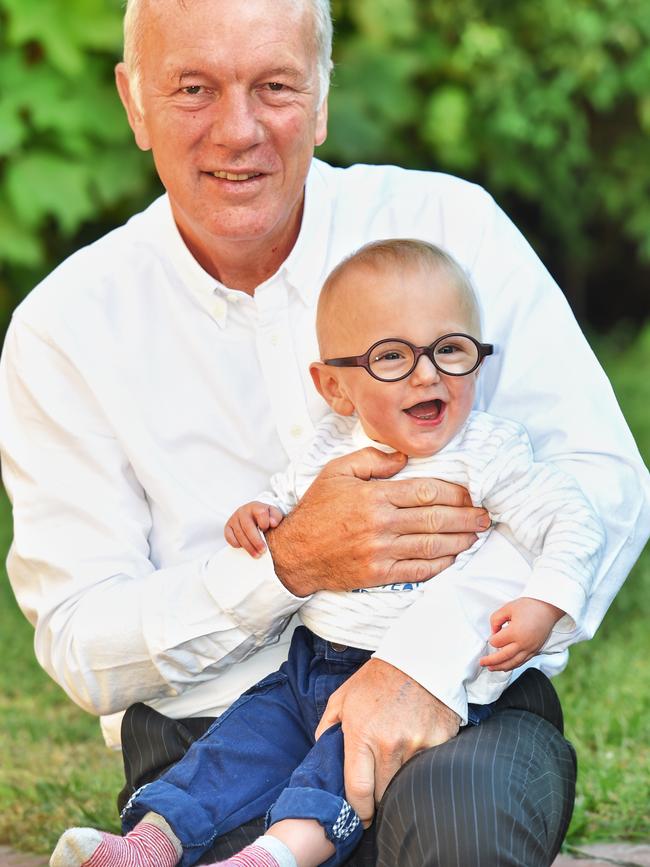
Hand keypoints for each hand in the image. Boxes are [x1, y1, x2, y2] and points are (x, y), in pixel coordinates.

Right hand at [224, 501, 283, 557]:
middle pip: (248, 526)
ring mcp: (234, 518)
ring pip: (239, 534)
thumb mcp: (274, 514)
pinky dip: (236, 544)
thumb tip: (272, 523)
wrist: (255, 514)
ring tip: (257, 554)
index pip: (260, 513)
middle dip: (256, 541)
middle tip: (262, 551)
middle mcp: (243, 511)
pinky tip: (244, 548)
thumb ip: (276, 517)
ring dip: (248, 546)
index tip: (267, 530)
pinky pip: (229, 537)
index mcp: (256, 506)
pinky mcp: (228, 526)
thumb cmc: (266, 516)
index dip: (264, 523)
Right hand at [266, 447, 488, 596]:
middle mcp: (381, 524)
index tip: (469, 494)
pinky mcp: (379, 574)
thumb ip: (371, 460)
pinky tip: (452, 555)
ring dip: (460, 540)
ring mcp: (381, 552)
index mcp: (374, 495)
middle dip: (466, 517)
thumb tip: (404, 458)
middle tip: (484, 516)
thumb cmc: (316, 510)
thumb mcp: (337, 472)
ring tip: (476, 535)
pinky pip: (418, 569)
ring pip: (432, 545)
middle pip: (436, 519)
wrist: (294, 553)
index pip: (426, 491)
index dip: (454, 493)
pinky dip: (440, 563)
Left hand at [315, 658, 459, 826]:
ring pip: (406, 784)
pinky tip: (416, 753)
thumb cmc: (377, 679)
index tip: (361, 816)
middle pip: (384, 795)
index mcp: (361, 734)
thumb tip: (321, 754)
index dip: (358, 811)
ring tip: (396, 771)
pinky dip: (422, 768)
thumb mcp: (342, 697)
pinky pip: (428, 768)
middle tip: (378, 792)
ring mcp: (417, 744)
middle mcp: (389, 743)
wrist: (419, 659)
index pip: (358, 791)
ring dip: (400, 783)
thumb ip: (326, 728)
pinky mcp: (440, 741)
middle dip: (379, 799)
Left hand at [479, 597, 564, 670]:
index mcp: (515, 632)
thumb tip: (493, 632)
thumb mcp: (508, 608)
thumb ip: (496, 620)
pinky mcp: (535, 650)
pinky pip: (522, 662)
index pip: (496, 642)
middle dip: (491, 661)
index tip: (494, 632)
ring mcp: (530, 649)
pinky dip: (512, 665)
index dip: (492, 638)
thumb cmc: (529, 606)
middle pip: (503, 657)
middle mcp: (523, 643)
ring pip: (513, 663)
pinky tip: (506, 667)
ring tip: (491, 668)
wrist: (548, 608)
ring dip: (501, 667)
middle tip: (482, 662)